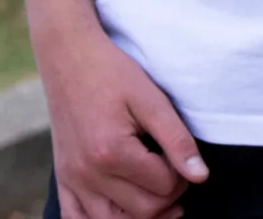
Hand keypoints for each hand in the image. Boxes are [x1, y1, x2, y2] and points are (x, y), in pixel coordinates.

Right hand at [36, 21, 204, 218]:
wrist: (69, 59)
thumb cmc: (113, 74)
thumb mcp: (152, 100)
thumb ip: (177, 140)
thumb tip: (201, 176)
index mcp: (111, 152)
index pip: (163, 187)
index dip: (184, 176)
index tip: (184, 157)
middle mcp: (86, 174)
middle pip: (141, 211)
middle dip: (168, 196)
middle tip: (175, 171)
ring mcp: (70, 180)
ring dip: (140, 214)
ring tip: (158, 193)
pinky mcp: (61, 179)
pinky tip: (124, 207)